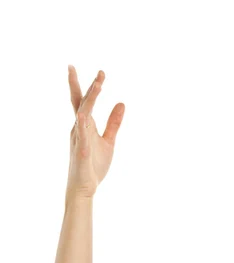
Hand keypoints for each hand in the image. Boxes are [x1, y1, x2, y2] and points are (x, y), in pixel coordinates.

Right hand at [66, 65, 124, 200]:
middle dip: (86, 85)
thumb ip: (114, 123)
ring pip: (83, 113)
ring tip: (99, 85)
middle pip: (81, 102)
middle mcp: (79, 128)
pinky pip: (81, 135)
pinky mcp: (81, 150)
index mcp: (85, 125)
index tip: (100, 73)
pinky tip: (85, 115)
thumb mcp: (109, 141)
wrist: (85, 187)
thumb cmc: (94, 165)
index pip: (85, 101)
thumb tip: (121, 103)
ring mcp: (78, 138)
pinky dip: (83, 124)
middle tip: (93, 70)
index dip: (91, 87)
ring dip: (90, 99)